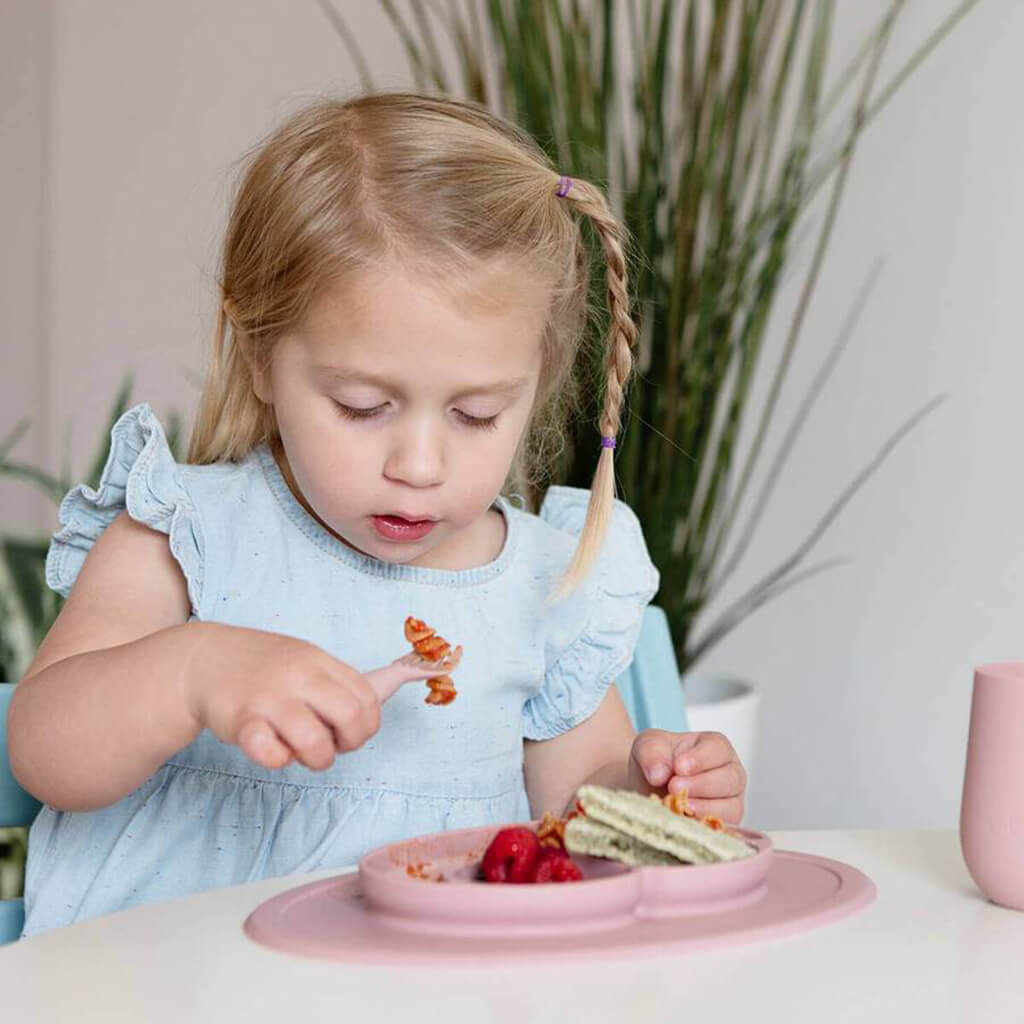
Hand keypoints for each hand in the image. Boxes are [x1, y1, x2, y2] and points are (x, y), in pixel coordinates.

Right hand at [180, 622, 380, 771]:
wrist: (204, 660)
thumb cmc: (265, 667)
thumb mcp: (307, 660)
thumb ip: (342, 680)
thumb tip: (395, 687)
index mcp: (321, 661)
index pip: (368, 698)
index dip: (367, 724)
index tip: (349, 730)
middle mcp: (300, 676)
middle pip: (352, 718)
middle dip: (350, 743)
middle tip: (331, 745)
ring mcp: (270, 699)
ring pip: (316, 743)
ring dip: (317, 759)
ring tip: (301, 751)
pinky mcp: (242, 723)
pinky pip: (272, 755)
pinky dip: (278, 760)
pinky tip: (272, 748)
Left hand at [628, 729, 746, 823]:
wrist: (647, 786)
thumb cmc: (656, 761)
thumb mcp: (647, 746)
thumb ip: (651, 753)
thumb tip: (658, 774)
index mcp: (716, 747)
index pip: (718, 749)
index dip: (700, 759)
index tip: (679, 767)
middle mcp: (730, 773)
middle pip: (730, 779)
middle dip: (701, 785)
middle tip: (674, 787)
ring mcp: (730, 801)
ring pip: (730, 807)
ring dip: (703, 808)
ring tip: (677, 806)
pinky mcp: (724, 825)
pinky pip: (723, 829)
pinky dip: (703, 826)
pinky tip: (683, 821)